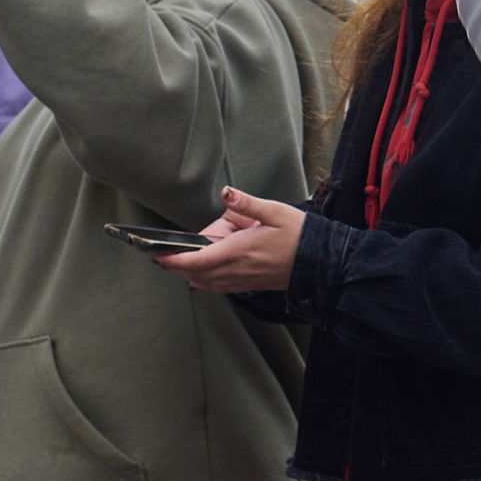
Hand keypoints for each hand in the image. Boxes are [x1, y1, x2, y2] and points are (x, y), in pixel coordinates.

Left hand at [160, 185, 303, 292]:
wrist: (322, 262)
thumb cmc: (301, 236)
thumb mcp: (276, 212)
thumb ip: (247, 204)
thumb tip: (226, 192)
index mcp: (240, 250)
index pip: (196, 260)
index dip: (173, 259)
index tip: (158, 254)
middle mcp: (237, 269)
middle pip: (195, 273)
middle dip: (178, 265)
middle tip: (168, 252)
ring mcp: (242, 280)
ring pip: (205, 282)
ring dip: (191, 273)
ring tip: (185, 258)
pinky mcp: (249, 285)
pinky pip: (218, 287)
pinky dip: (205, 281)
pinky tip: (204, 275)